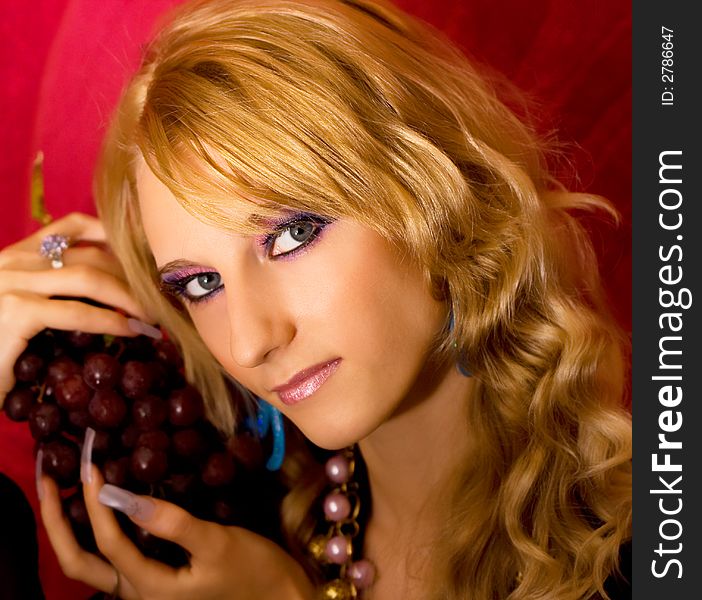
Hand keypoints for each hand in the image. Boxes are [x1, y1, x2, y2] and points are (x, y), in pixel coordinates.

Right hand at [0, 212, 152, 407]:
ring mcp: (12, 283)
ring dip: (130, 298)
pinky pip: (77, 313)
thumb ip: (57, 290)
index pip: (72, 226)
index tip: (145, 256)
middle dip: (132, 277)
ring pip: (89, 279)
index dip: (115, 236)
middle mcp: (13, 261)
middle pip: (91, 254)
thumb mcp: (23, 307)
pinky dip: (110, 321)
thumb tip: (115, 294)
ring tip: (152, 317)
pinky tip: (130, 331)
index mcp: (17, 254)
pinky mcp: (14, 312)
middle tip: (158, 298)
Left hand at [38, 463, 314, 599]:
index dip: (95, 501)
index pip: (108, 541)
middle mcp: (135, 592)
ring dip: (71, 526)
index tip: (90, 463)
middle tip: (47, 479)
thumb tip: (118, 495)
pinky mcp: (155, 578)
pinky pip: (112, 555)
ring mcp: (143, 588)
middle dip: (57, 521)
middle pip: (77, 562)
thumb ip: (168, 521)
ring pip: (90, 562)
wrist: (278, 595)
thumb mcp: (215, 543)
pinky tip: (104, 503)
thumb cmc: (252, 570)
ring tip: (64, 489)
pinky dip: (97, 530)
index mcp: (148, 588)